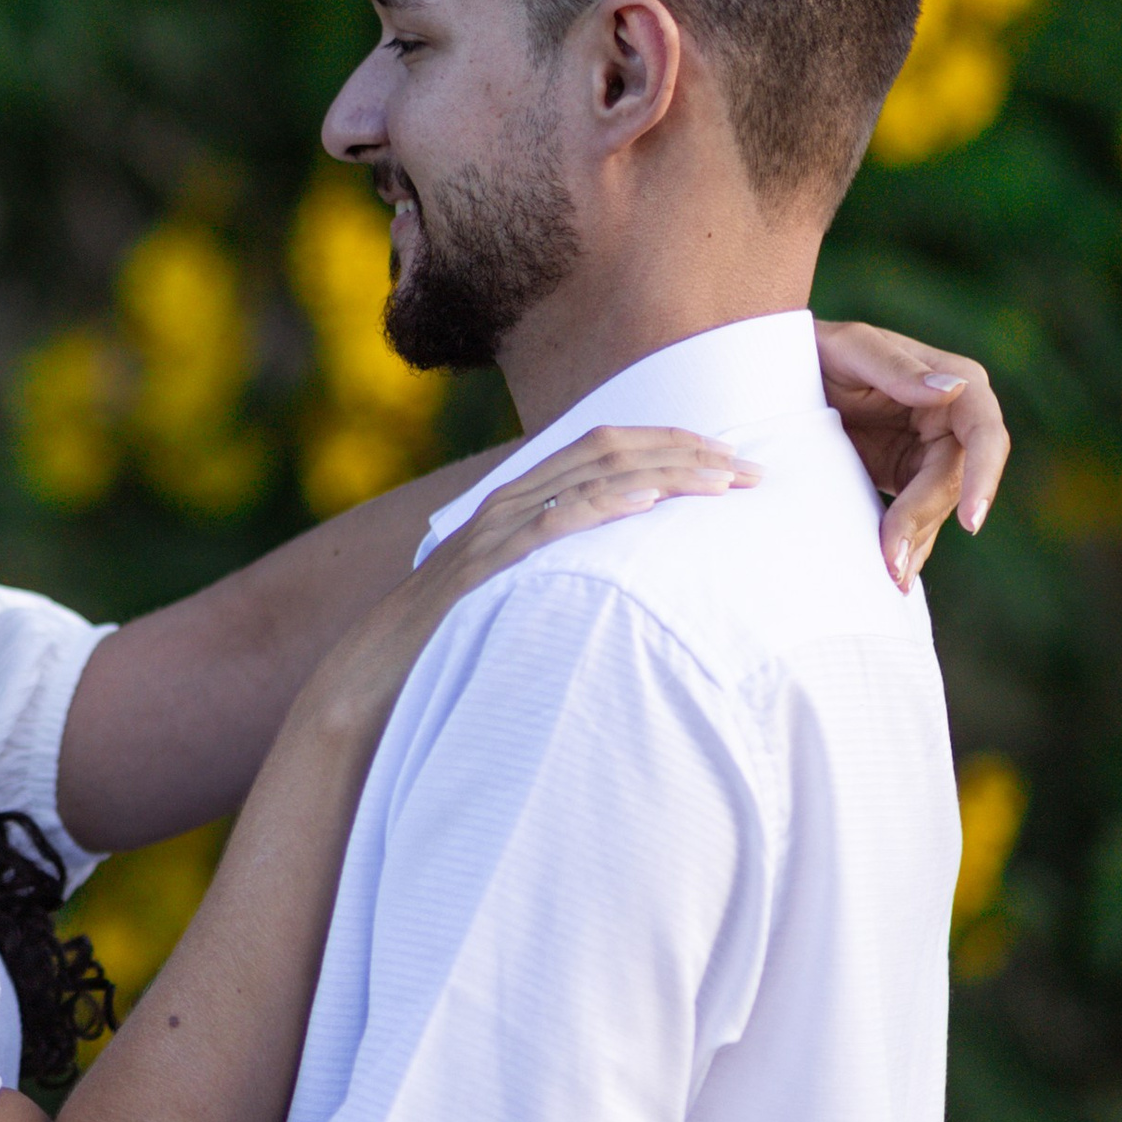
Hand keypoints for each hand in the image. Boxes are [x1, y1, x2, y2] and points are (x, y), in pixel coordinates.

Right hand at [302, 426, 755, 737]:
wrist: (371, 677)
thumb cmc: (446, 643)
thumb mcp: (512, 591)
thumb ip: (555, 568)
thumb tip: (619, 572)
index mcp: (518, 500)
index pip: (606, 446)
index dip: (672, 444)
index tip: (731, 461)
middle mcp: (509, 501)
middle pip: (609, 447)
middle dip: (687, 451)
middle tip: (750, 470)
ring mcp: (496, 530)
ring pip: (591, 474)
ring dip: (665, 473)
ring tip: (723, 481)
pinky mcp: (488, 567)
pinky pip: (552, 523)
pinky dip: (602, 506)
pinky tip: (646, 504)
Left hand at [813, 319, 1007, 590]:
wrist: (777, 372)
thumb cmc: (818, 347)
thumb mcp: (850, 346)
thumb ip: (895, 368)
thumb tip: (952, 392)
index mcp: (957, 380)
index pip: (985, 433)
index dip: (983, 477)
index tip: (971, 519)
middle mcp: (951, 420)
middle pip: (955, 482)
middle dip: (924, 521)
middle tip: (892, 563)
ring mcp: (928, 451)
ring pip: (935, 508)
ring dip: (914, 543)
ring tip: (886, 578)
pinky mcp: (904, 475)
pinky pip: (914, 516)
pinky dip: (903, 545)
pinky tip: (888, 577)